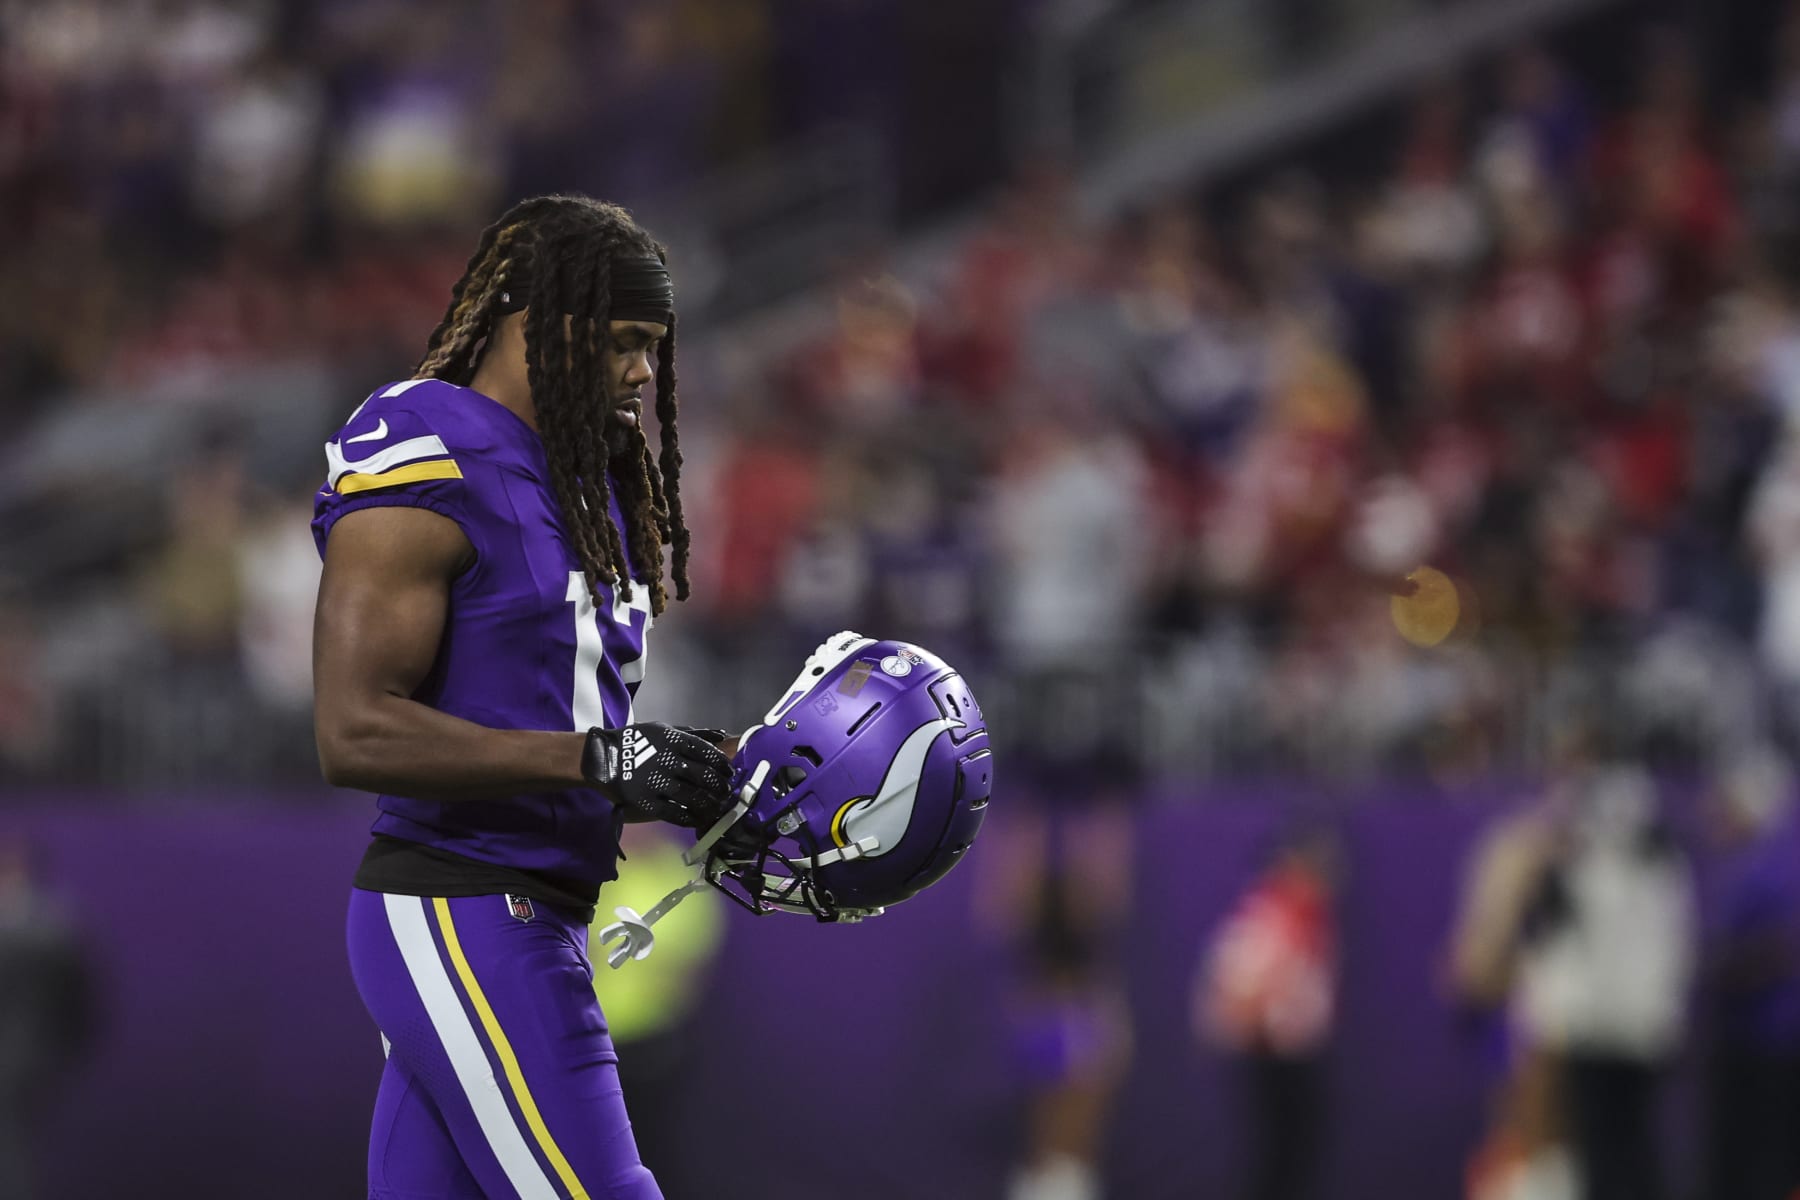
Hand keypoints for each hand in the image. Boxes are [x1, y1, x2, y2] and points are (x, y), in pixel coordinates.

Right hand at [582, 722, 731, 828]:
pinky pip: (674, 813)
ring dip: (709, 804)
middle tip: (725, 792)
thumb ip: (693, 734)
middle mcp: (667, 760)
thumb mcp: (664, 730)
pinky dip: (690, 818)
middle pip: (703, 776)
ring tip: (717, 807)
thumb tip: (721, 734)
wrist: (603, 757)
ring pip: (692, 796)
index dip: (722, 764)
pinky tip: (699, 819)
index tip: (729, 772)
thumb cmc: (638, 741)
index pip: (706, 752)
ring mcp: (656, 782)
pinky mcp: (646, 801)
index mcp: (673, 740)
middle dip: (719, 786)